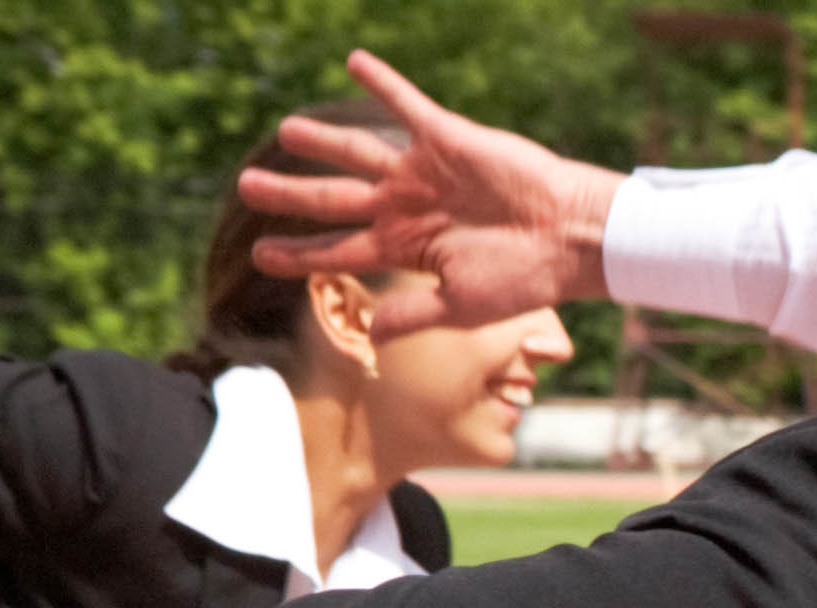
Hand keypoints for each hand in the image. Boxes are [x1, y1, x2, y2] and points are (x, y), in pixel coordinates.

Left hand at [242, 50, 623, 333]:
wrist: (571, 239)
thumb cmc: (525, 278)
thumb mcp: (464, 306)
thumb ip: (414, 315)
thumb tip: (372, 336)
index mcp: (407, 248)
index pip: (339, 251)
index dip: (299, 254)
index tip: (262, 256)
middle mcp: (407, 207)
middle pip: (334, 199)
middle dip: (289, 196)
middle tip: (246, 187)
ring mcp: (424, 172)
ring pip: (357, 151)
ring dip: (320, 142)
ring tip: (285, 130)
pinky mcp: (447, 141)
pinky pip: (406, 105)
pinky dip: (381, 83)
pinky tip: (354, 61)